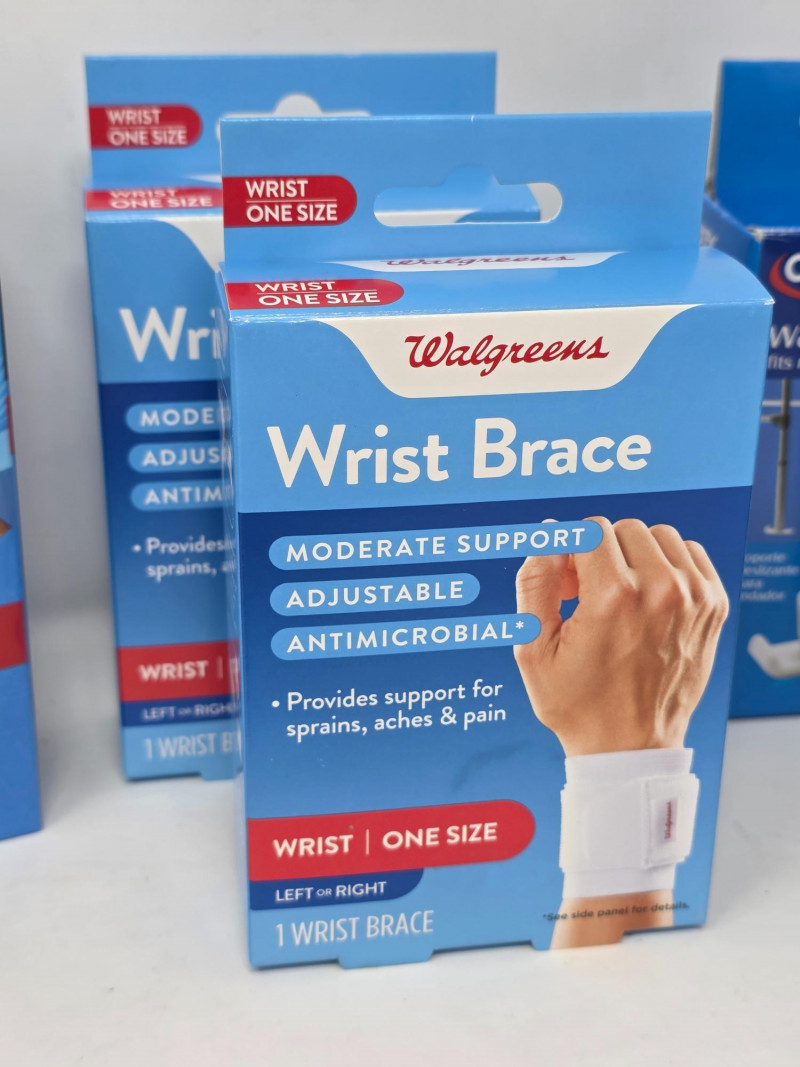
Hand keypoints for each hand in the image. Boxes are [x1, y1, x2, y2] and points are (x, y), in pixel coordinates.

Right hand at [514, 517, 727, 756]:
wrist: (631, 747)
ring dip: (635, 556)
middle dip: (600, 553)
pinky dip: (668, 565)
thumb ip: (535, 582)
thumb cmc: (578, 703)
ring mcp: (694, 598)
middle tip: (590, 594)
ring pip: (658, 536)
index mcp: (613, 598)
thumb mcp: (533, 649)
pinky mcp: (714, 606)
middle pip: (623, 529)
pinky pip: (690, 553)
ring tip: (621, 595)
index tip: (567, 585)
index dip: (570, 552)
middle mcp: (660, 591)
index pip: (590, 529)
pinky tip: (650, 598)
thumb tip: (550, 534)